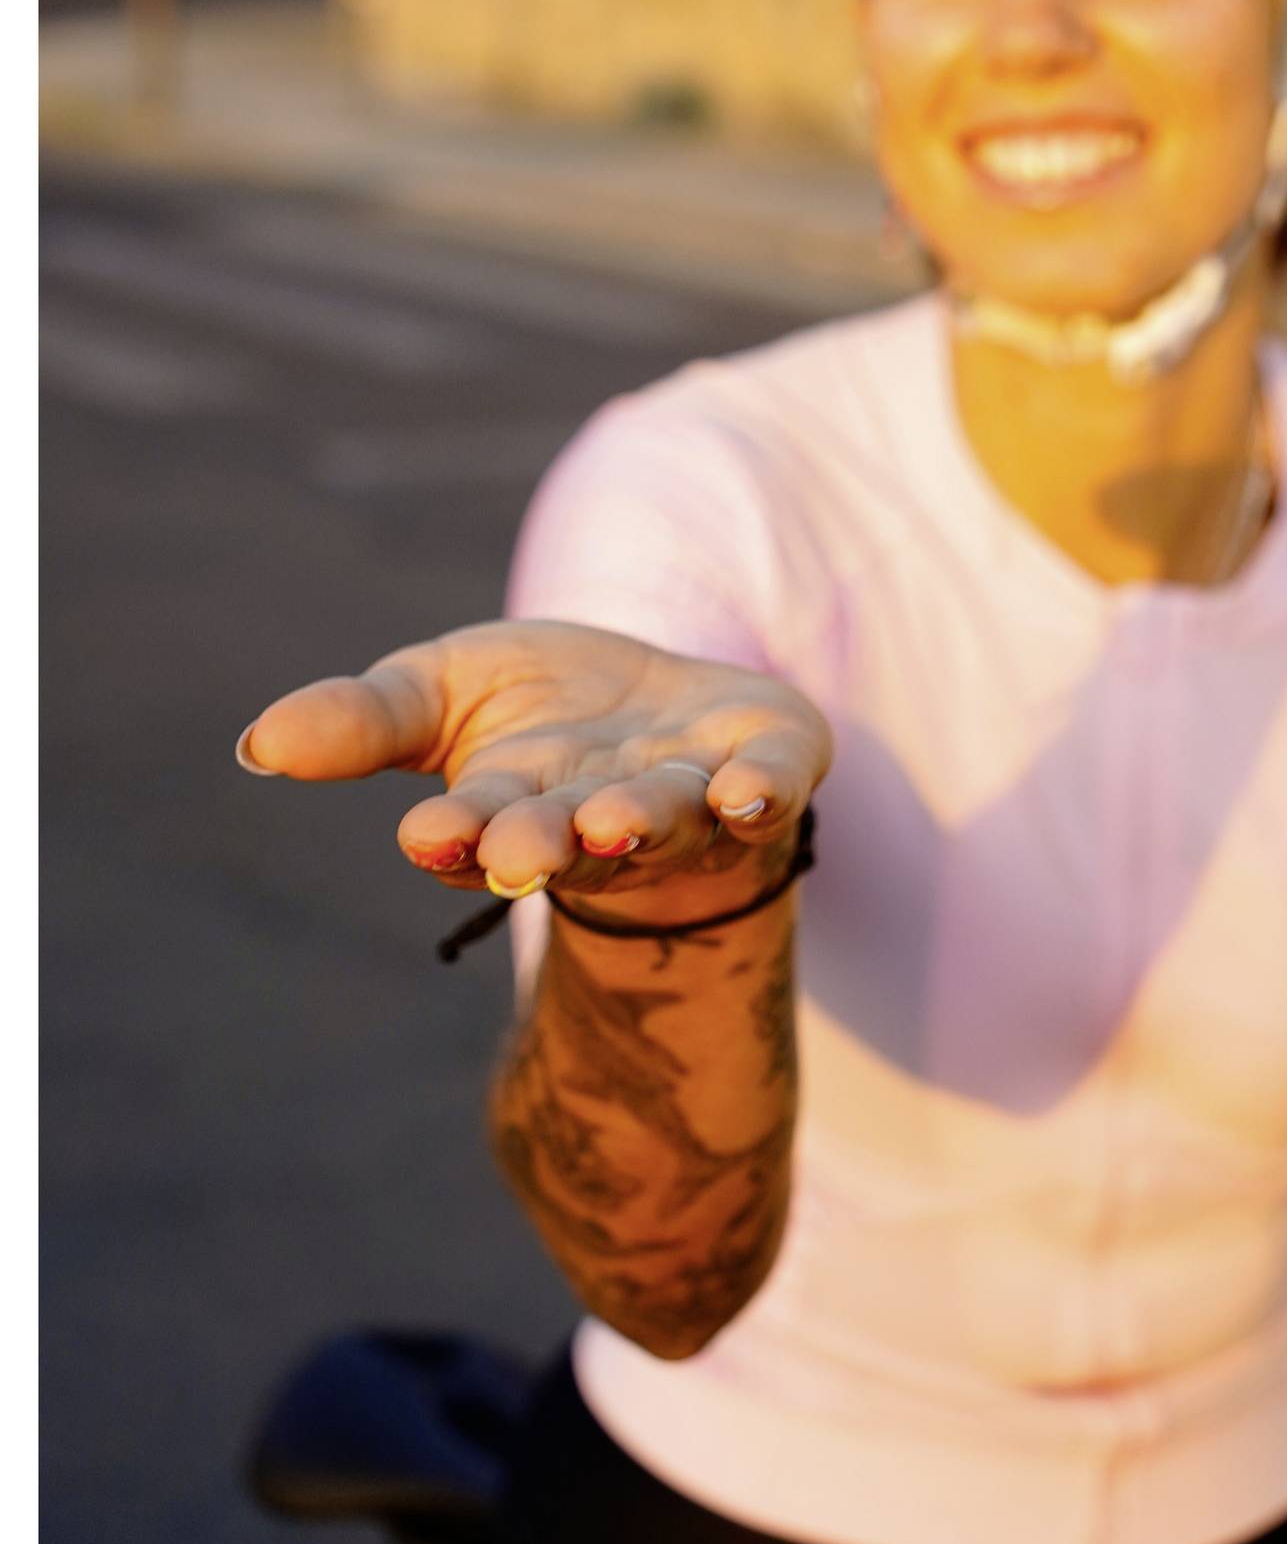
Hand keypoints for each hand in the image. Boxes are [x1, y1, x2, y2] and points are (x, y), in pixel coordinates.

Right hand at [235, 619, 830, 909]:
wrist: (661, 709)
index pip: (476, 828)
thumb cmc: (537, 712)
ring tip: (614, 820)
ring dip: (638, 822)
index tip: (430, 833)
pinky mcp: (767, 762)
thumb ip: (364, 720)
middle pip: (568, 838)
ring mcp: (689, 796)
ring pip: (664, 820)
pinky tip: (745, 793)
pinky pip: (772, 787)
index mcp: (513, 807)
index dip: (456, 834)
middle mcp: (601, 817)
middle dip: (541, 842)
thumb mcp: (440, 693)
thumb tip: (258, 743)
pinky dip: (760, 792)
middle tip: (515, 850)